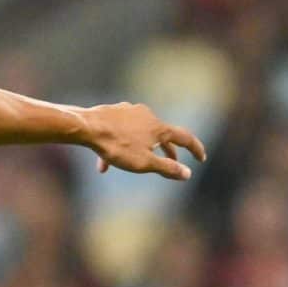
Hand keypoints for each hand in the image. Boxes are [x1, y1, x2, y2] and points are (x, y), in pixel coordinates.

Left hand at [80, 102, 205, 180]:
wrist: (87, 127)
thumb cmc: (117, 146)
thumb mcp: (144, 163)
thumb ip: (167, 168)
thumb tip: (187, 174)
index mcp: (159, 128)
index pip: (185, 138)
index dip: (195, 149)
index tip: (201, 158)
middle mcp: (148, 116)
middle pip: (162, 135)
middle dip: (166, 151)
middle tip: (172, 162)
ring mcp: (131, 112)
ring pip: (138, 135)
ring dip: (137, 151)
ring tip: (129, 166)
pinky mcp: (114, 112)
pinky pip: (120, 133)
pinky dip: (116, 148)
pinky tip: (102, 166)